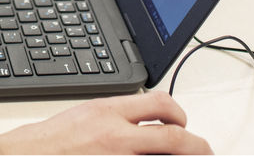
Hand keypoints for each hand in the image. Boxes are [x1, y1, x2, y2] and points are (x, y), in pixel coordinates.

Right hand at [0, 93, 211, 154]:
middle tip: (204, 149)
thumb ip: (115, 115)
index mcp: (108, 112)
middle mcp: (116, 136)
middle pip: (174, 138)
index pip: (159, 104)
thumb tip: (142, 119)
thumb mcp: (84, 114)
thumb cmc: (49, 141)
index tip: (182, 120)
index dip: (179, 112)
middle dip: (197, 145)